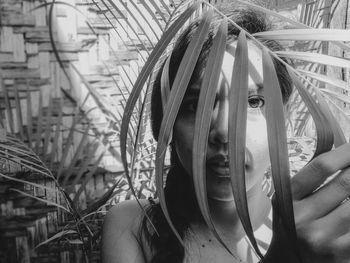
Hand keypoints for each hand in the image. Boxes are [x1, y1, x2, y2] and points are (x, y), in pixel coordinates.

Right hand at [267, 143, 349, 262]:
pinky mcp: (340, 255)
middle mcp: (302, 218)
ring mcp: (322, 239)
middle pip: (346, 183)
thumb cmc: (292, 225)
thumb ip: (309, 179)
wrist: (288, 262)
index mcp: (288, 198)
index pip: (321, 167)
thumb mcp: (288, 200)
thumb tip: (345, 153)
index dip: (346, 152)